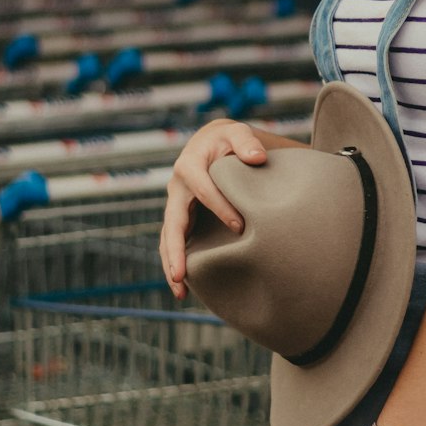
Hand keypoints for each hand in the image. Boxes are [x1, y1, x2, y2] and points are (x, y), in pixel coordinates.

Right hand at [160, 119, 266, 299]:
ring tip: (179, 293)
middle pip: (173, 223)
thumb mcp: (237, 133)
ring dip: (171, 264)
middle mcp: (176, 188)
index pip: (204, 192)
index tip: (241, 227)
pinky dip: (176, 262)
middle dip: (176, 250)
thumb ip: (246, 142)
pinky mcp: (180, 216)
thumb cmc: (229, 140)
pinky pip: (174, 241)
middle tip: (180, 276)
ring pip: (168, 238)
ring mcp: (175, 204)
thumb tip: (258, 158)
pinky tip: (185, 286)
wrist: (214, 143)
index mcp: (189, 167)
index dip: (222, 209)